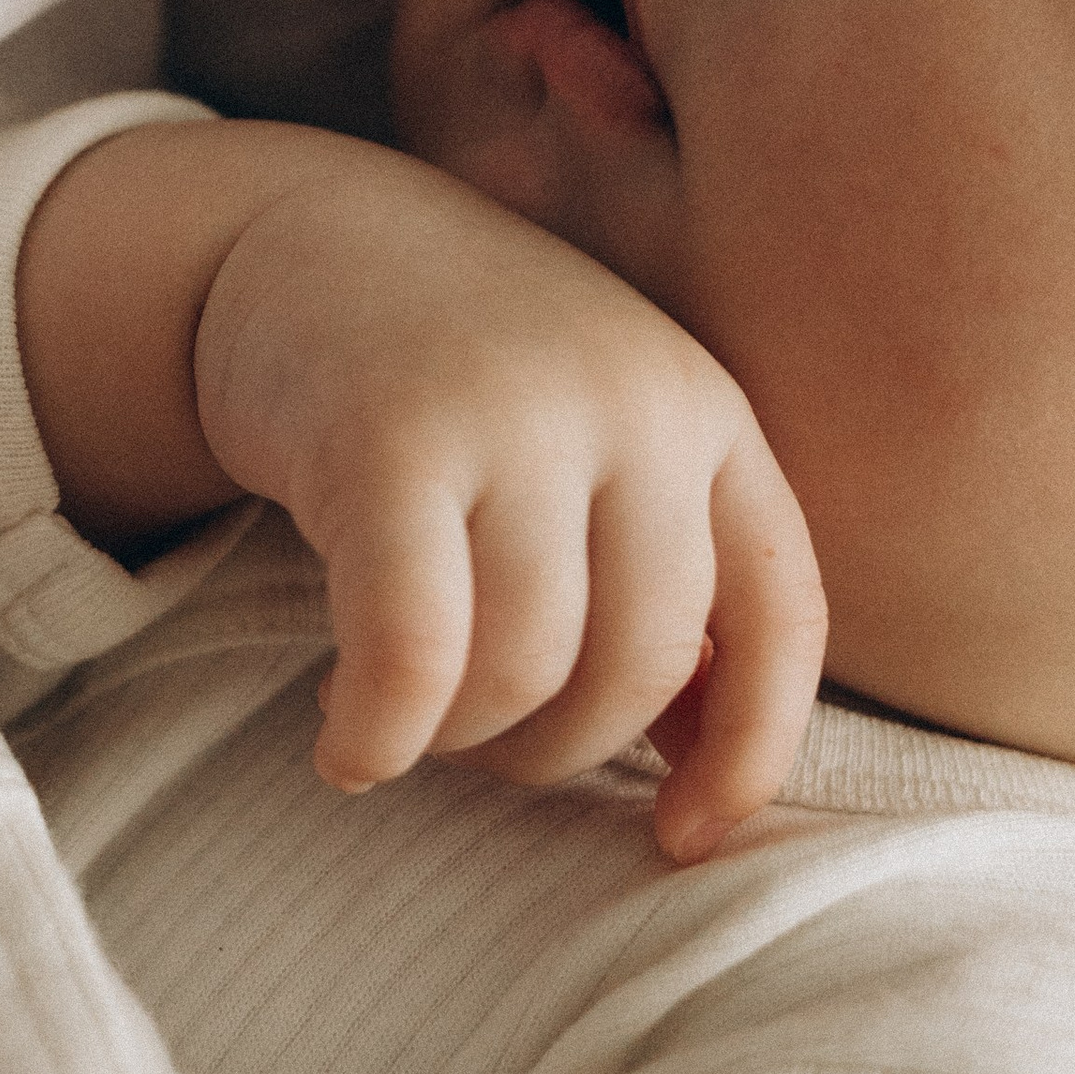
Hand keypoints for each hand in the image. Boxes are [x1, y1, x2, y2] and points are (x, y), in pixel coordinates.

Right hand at [193, 155, 824, 856]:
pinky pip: (411, 652)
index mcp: (704, 410)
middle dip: (555, 751)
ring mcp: (511, 413)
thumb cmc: (455, 381)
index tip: (679, 838)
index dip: (750, 753)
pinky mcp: (387, 439)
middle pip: (640, 666)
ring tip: (402, 721)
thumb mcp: (589, 449)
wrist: (292, 236)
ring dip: (454, 743)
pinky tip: (344, 744)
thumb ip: (655, 578)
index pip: (781, 614)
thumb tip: (703, 778)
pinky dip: (379, 732)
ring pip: (523, 671)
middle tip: (476, 746)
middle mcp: (630, 402)